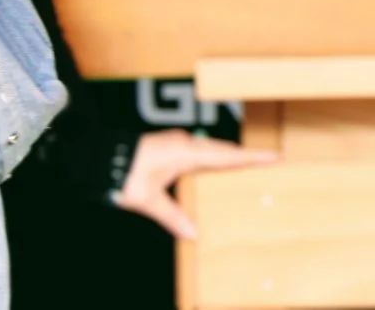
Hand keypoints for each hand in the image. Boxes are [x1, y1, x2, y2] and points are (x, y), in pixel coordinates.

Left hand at [114, 129, 276, 239]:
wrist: (99, 157)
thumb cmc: (124, 174)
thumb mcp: (149, 200)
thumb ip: (172, 216)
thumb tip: (192, 233)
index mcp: (186, 152)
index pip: (226, 155)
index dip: (251, 157)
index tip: (274, 155)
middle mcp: (184, 143)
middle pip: (222, 150)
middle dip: (245, 156)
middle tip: (268, 161)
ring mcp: (177, 142)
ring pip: (210, 150)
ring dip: (227, 157)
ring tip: (246, 167)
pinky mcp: (169, 145)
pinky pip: (198, 151)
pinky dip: (211, 159)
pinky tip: (212, 170)